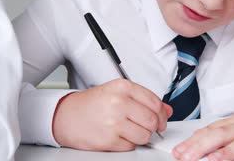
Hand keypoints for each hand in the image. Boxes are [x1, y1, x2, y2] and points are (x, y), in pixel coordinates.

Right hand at [52, 79, 172, 150]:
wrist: (66, 116)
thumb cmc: (91, 104)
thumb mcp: (117, 93)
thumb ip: (144, 100)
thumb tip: (167, 110)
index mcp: (122, 87)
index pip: (155, 102)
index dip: (162, 114)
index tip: (161, 119)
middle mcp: (119, 102)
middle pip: (152, 120)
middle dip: (153, 127)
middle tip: (146, 127)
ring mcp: (114, 122)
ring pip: (145, 135)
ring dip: (141, 136)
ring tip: (129, 131)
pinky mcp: (109, 140)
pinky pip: (131, 146)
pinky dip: (128, 144)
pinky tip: (118, 136)